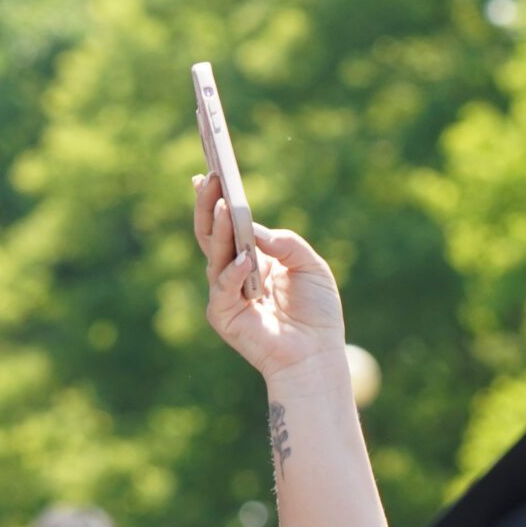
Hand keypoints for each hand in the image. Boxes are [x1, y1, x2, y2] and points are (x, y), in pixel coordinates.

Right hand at [194, 172, 345, 383]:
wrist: (317, 355)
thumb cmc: (317, 313)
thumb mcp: (311, 266)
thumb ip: (285, 242)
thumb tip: (252, 226)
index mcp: (252, 258)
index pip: (228, 225)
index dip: (218, 200)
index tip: (212, 171)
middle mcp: (233, 272)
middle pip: (211, 233)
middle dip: (208, 205)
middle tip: (209, 177)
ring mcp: (224, 293)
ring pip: (214, 255)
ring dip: (218, 229)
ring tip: (221, 205)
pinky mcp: (222, 315)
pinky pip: (223, 288)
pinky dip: (234, 273)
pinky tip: (246, 259)